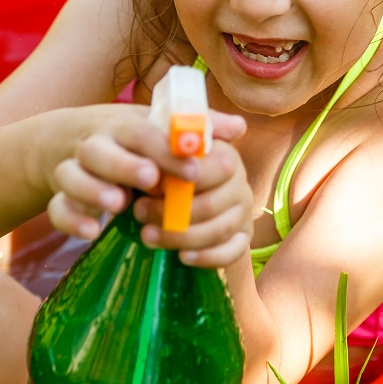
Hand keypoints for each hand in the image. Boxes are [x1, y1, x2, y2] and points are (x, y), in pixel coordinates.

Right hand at [48, 107, 250, 267]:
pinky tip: (92, 231)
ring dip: (94, 189)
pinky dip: (71, 219)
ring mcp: (71, 169)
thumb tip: (240, 127)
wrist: (69, 142)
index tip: (193, 170)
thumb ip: (197, 129)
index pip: (142, 132)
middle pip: (99, 150)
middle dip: (125, 165)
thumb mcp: (159, 128)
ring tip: (119, 205)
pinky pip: (58, 208)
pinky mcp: (60, 195)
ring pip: (72, 176)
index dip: (165, 149)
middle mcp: (94, 144)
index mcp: (122, 126)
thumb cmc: (129, 140)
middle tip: (152, 181)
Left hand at [135, 133, 254, 268]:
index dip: (189, 177)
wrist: (169, 189)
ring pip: (219, 230)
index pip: (220, 166)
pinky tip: (182, 257)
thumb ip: (178, 136)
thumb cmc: (163, 164)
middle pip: (215, 202)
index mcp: (226, 156)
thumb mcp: (164, 144)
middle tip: (139, 211)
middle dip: (174, 212)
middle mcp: (240, 184)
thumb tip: (217, 126)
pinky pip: (233, 252)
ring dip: (181, 236)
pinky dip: (208, 257)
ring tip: (147, 235)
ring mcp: (243, 213)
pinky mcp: (242, 238)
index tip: (155, 183)